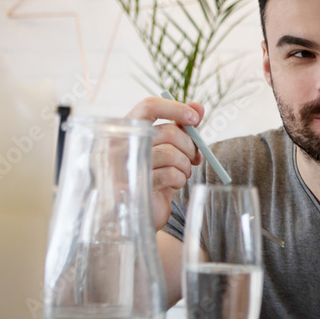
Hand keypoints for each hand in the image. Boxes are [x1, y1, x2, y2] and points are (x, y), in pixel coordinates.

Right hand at [126, 96, 204, 229]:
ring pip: (171, 153)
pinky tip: (174, 184)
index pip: (149, 106)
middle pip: (167, 132)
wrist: (143, 212)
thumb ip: (181, 128)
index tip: (195, 118)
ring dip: (185, 165)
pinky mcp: (134, 187)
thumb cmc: (156, 176)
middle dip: (189, 145)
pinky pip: (170, 174)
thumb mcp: (169, 150)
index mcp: (127, 130)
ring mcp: (124, 166)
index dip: (175, 108)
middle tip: (193, 157)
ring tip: (181, 173)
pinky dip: (180, 178)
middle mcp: (120, 145)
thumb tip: (199, 107)